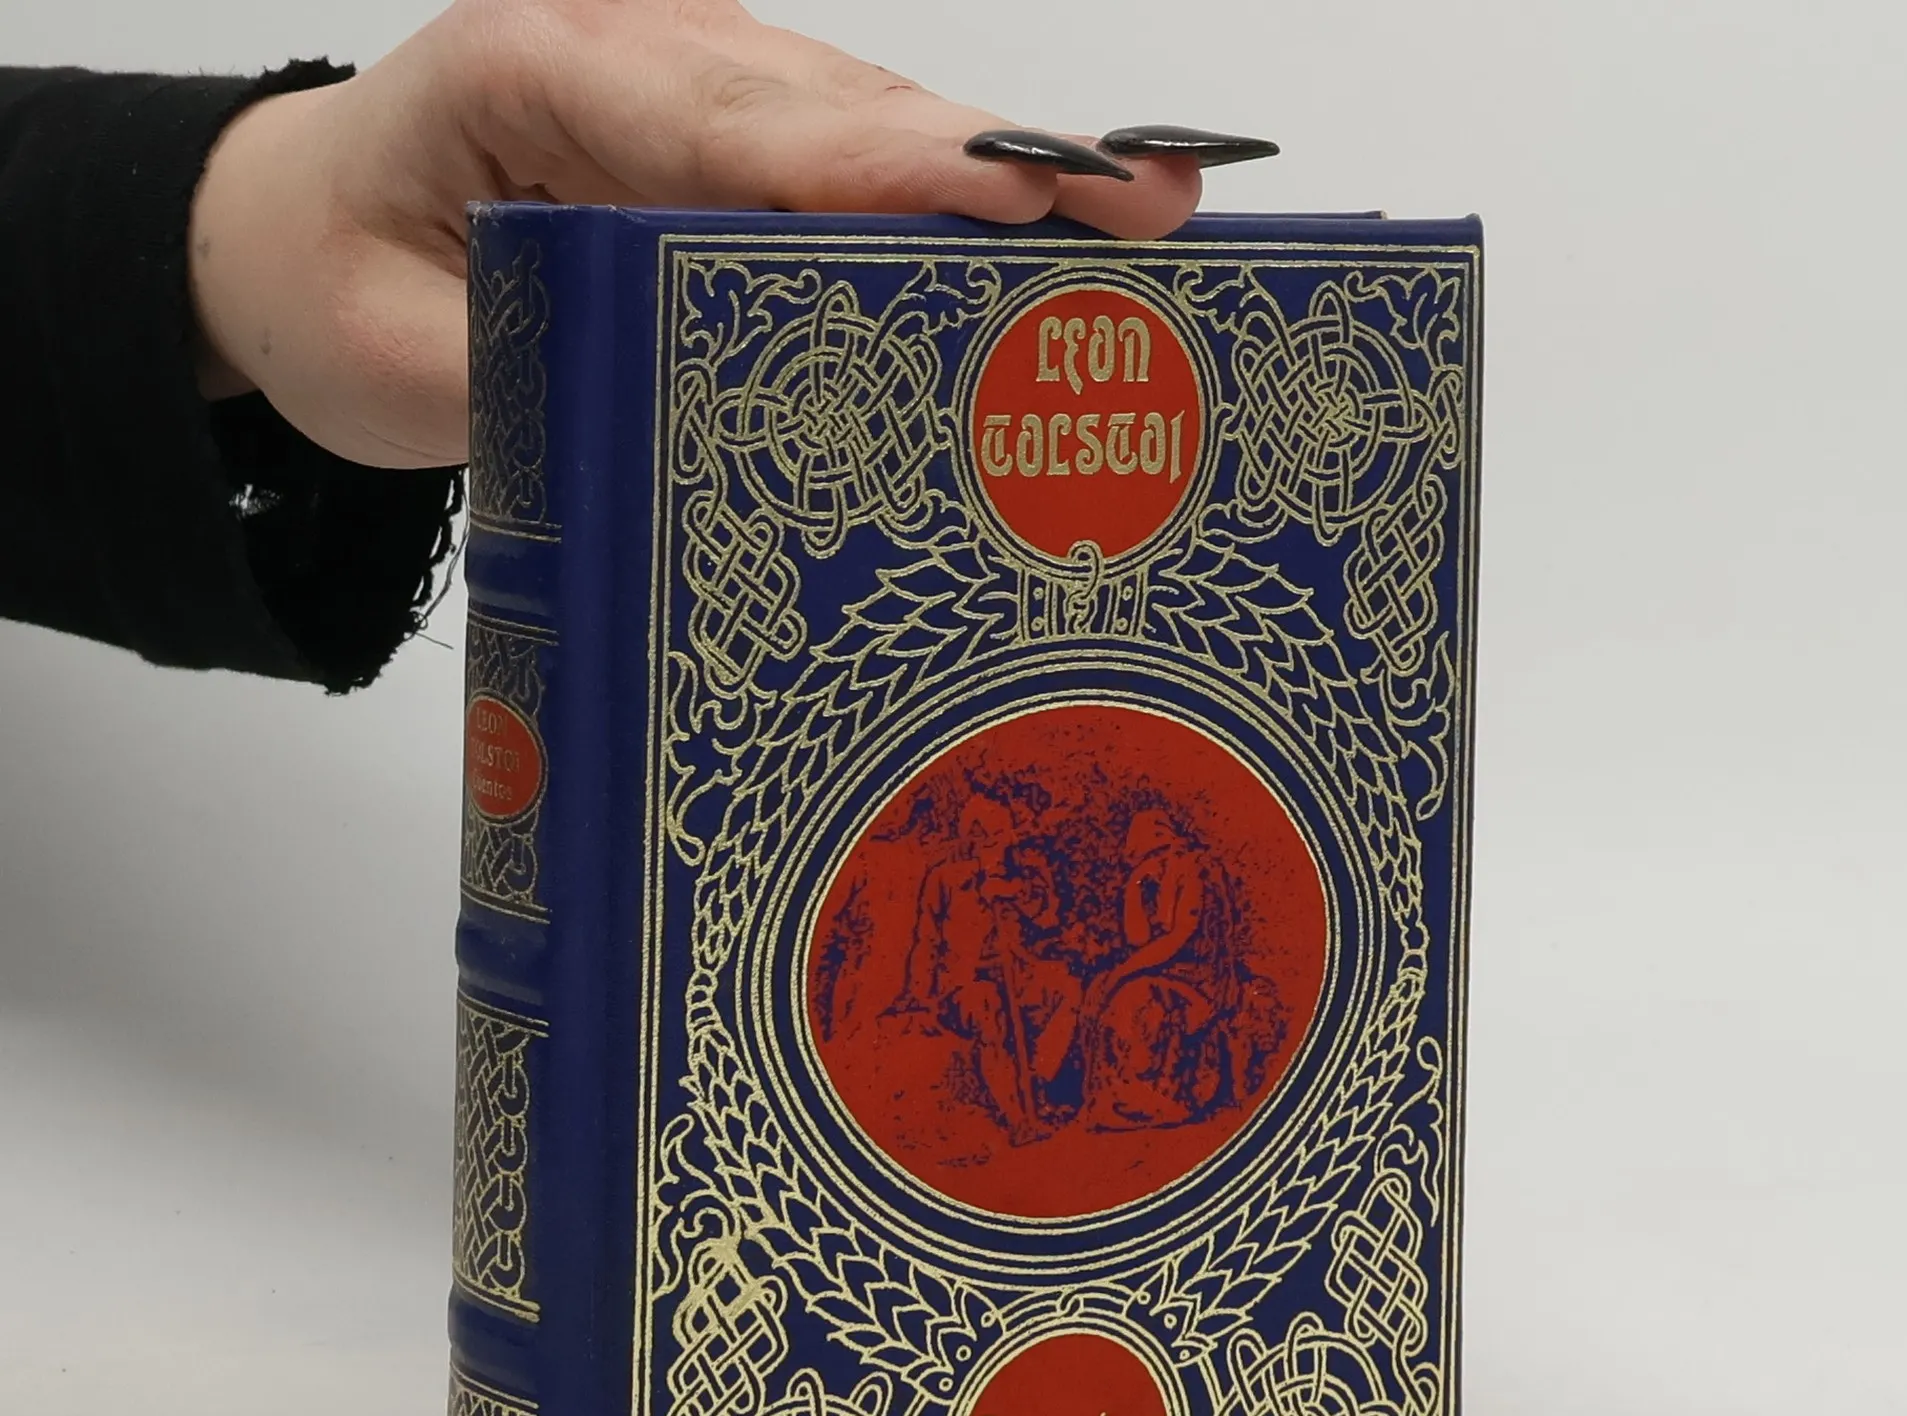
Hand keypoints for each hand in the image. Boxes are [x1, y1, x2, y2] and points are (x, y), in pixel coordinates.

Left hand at [187, 0, 1206, 467]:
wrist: (307, 234)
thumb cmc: (344, 283)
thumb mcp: (405, 364)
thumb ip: (536, 379)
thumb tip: (691, 422)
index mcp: (532, 73)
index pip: (726, 125)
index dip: (876, 164)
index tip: (1006, 188)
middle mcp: (632, 50)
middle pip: (837, 105)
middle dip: (1000, 156)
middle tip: (1147, 198)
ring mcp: (690, 82)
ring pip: (868, 119)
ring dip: (1008, 170)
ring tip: (1145, 209)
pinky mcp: (726, 131)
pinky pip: (853, 155)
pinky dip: (954, 195)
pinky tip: (1057, 224)